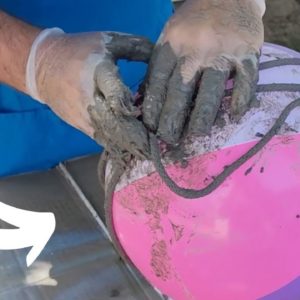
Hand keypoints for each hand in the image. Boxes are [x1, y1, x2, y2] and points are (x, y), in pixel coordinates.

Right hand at [26, 29, 153, 158]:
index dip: (132, 109)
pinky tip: (132, 153)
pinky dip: (118, 147)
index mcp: (99, 73)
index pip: (117, 95)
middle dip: (136, 137)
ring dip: (129, 146)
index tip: (148, 120)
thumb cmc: (79, 51)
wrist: (42, 66)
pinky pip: (103, 141)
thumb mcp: (108, 41)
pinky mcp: (82, 126)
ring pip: (110, 137)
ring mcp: (85, 116)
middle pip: (116, 124)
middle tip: (155, 147)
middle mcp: (92, 99)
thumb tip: (163, 56)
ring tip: (147, 154)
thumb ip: (136, 47)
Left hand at [142, 0, 264, 144]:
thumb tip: (146, 99)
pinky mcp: (248, 51)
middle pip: (181, 91)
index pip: (159, 83)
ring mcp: (223, 50)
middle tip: (169, 139)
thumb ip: (160, 66)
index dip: (154, 108)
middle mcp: (195, 49)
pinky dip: (240, 100)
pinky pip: (245, 81)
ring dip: (203, 117)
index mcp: (172, 44)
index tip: (152, 128)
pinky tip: (234, 115)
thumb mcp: (169, 37)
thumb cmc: (192, 23)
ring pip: (211, 91)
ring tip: (196, 134)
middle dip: (173, 119)